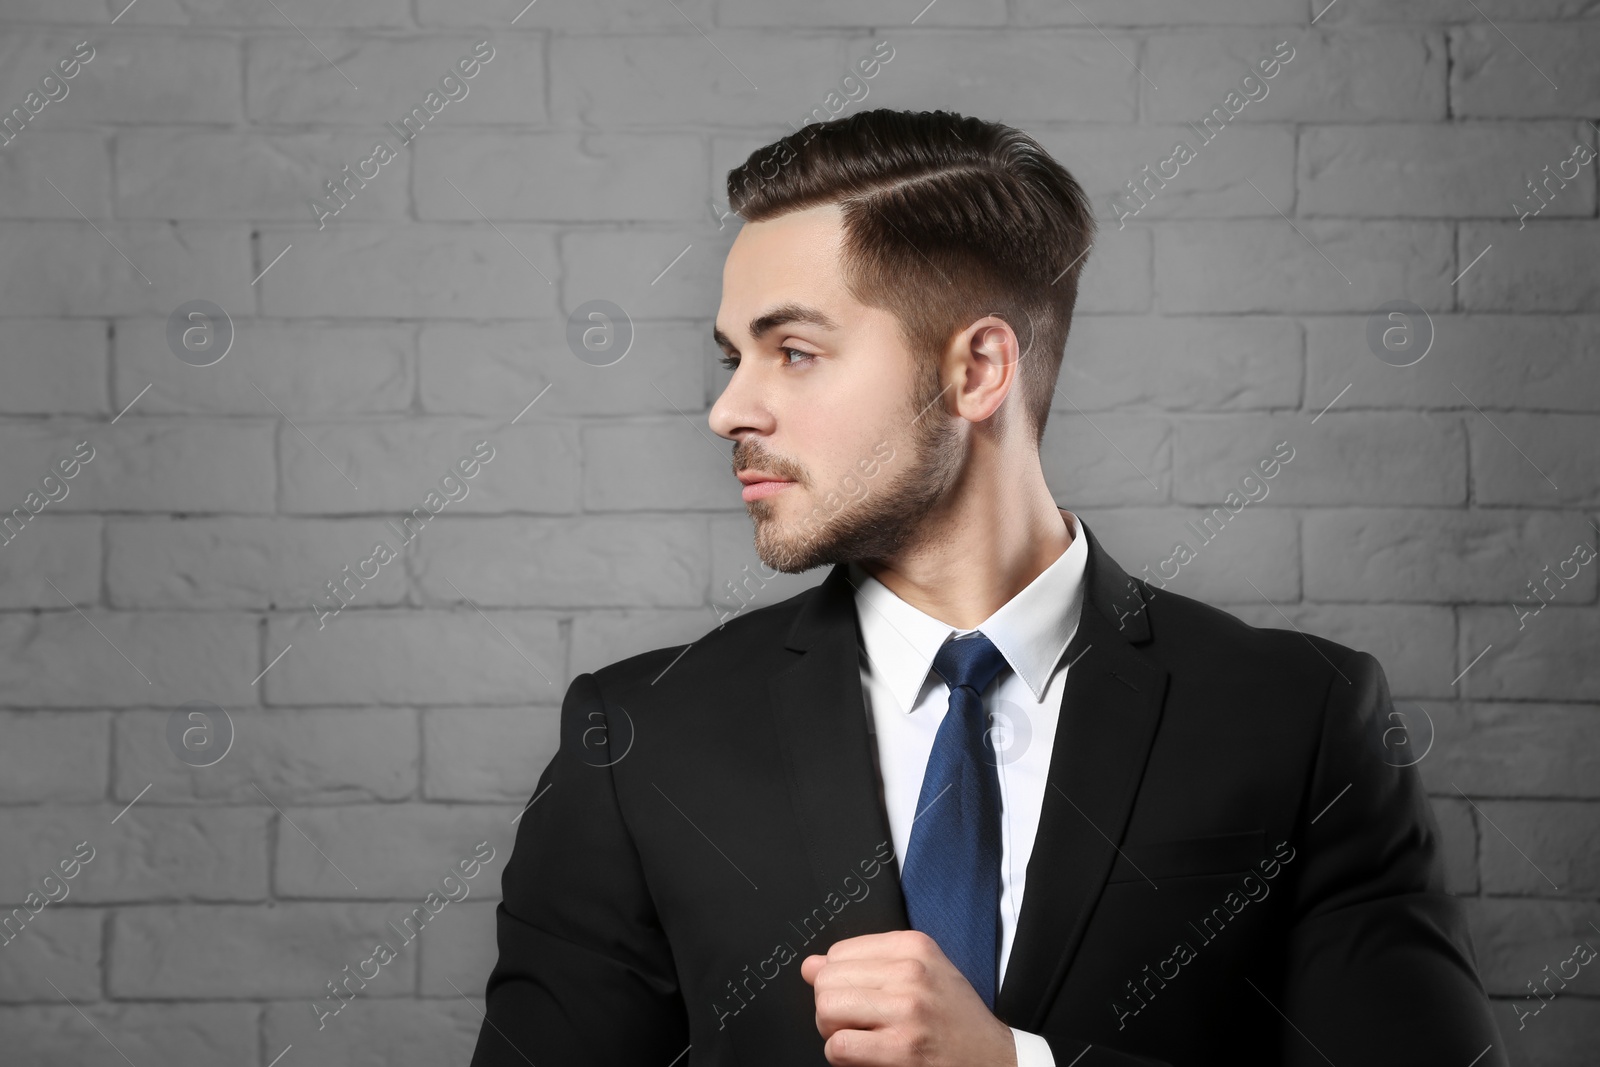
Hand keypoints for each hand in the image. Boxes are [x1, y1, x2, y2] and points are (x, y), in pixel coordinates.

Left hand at [800, 929, 1017, 1065]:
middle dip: (831, 1007)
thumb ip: (866, 964)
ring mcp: (907, 1010)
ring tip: (861, 1038)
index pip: (838, 952)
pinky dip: (841, 1055)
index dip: (839, 981)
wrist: (994, 1059)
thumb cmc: (954, 1019)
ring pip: (826, 1010)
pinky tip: (865, 1056)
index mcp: (914, 947)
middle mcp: (911, 973)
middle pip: (826, 980)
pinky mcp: (902, 1049)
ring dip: (834, 1031)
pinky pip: (838, 1046)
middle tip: (857, 1022)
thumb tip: (810, 966)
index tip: (861, 997)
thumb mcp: (922, 973)